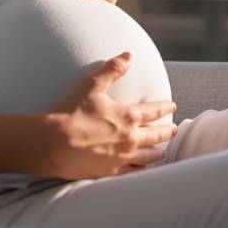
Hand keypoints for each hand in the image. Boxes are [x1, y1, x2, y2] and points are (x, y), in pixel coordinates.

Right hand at [33, 51, 177, 179]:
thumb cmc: (71, 112)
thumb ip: (112, 69)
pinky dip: (143, 169)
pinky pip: (134, 172)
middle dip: (167, 131)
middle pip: (156, 135)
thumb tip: (129, 55)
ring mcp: (122, 157)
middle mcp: (130, 138)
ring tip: (163, 151)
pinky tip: (145, 169)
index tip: (172, 105)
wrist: (53, 143)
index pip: (154, 111)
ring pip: (149, 156)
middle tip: (175, 129)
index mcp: (128, 116)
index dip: (165, 107)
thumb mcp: (92, 84)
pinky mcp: (111, 172)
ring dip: (159, 152)